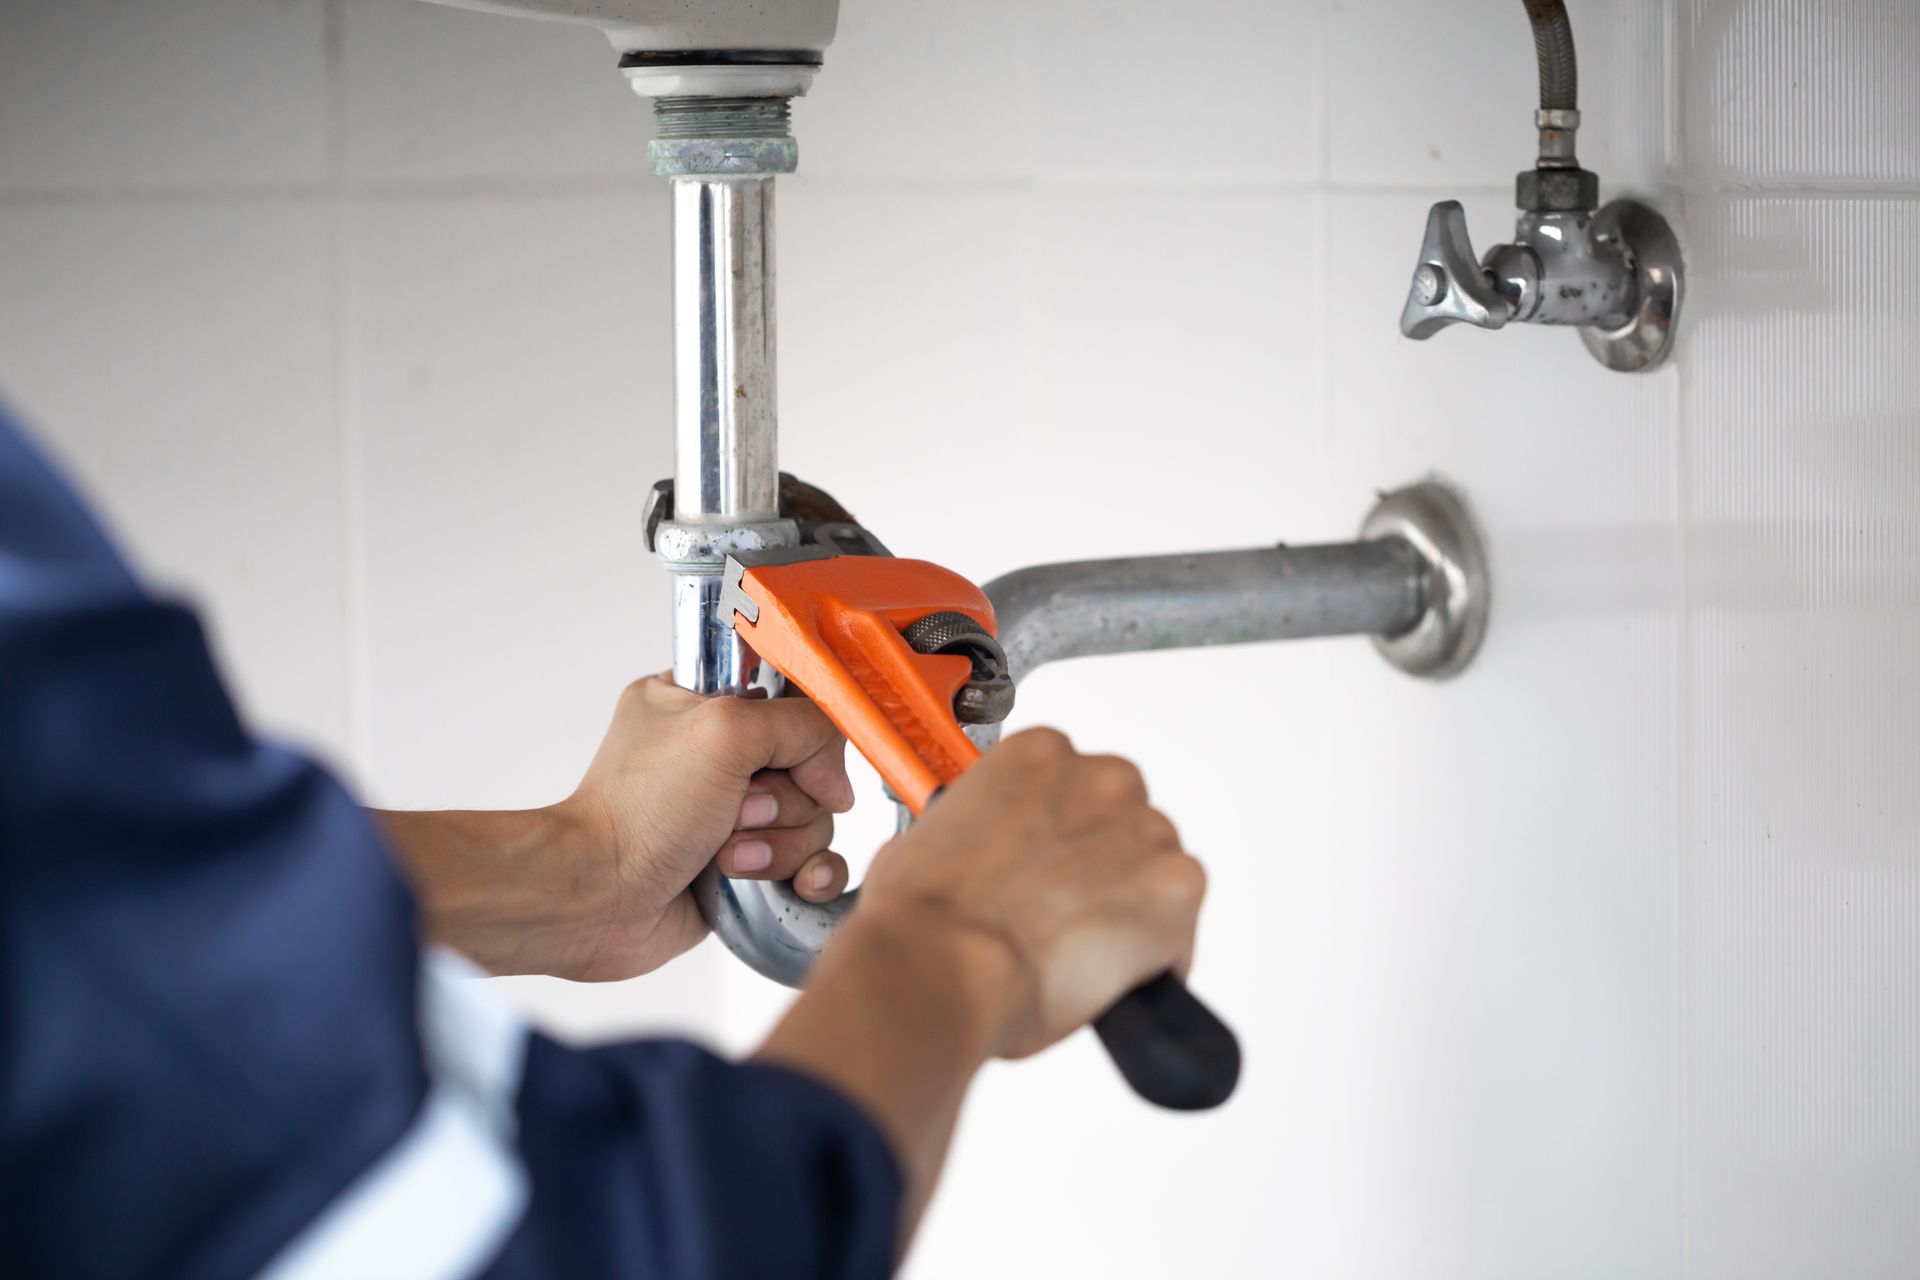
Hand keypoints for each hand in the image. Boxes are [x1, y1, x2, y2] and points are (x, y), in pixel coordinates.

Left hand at [378, 674, 854, 980]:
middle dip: (785, 800)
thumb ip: (799, 724)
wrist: (598, 899)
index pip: (792, 700)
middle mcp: (720, 757)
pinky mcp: (746, 865)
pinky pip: (812, 863)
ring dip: (781, 843)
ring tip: (729, 855)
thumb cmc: (636, 813)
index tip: (799, 764)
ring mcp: (734, 814)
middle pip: (811, 768)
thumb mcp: (725, 732)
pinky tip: (787, 883)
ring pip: (814, 820)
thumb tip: (835, 773)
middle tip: (737, 811)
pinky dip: (805, 874)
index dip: (807, 736)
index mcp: (702, 703)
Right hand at [854, 726, 1207, 1058]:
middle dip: (1103, 870)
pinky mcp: (1177, 887)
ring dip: (1131, 911)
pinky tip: (1113, 982)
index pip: (1076, 790)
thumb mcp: (933, 841)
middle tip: (1063, 919)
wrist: (941, 964)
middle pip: (1125, 825)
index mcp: (1040, 755)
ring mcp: (1146, 829)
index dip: (1063, 840)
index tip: (1048, 872)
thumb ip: (980, 832)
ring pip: (1158, 873)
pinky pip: (1181, 926)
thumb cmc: (924, 914)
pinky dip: (1158, 957)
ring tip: (1081, 958)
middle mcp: (1101, 778)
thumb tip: (982, 862)